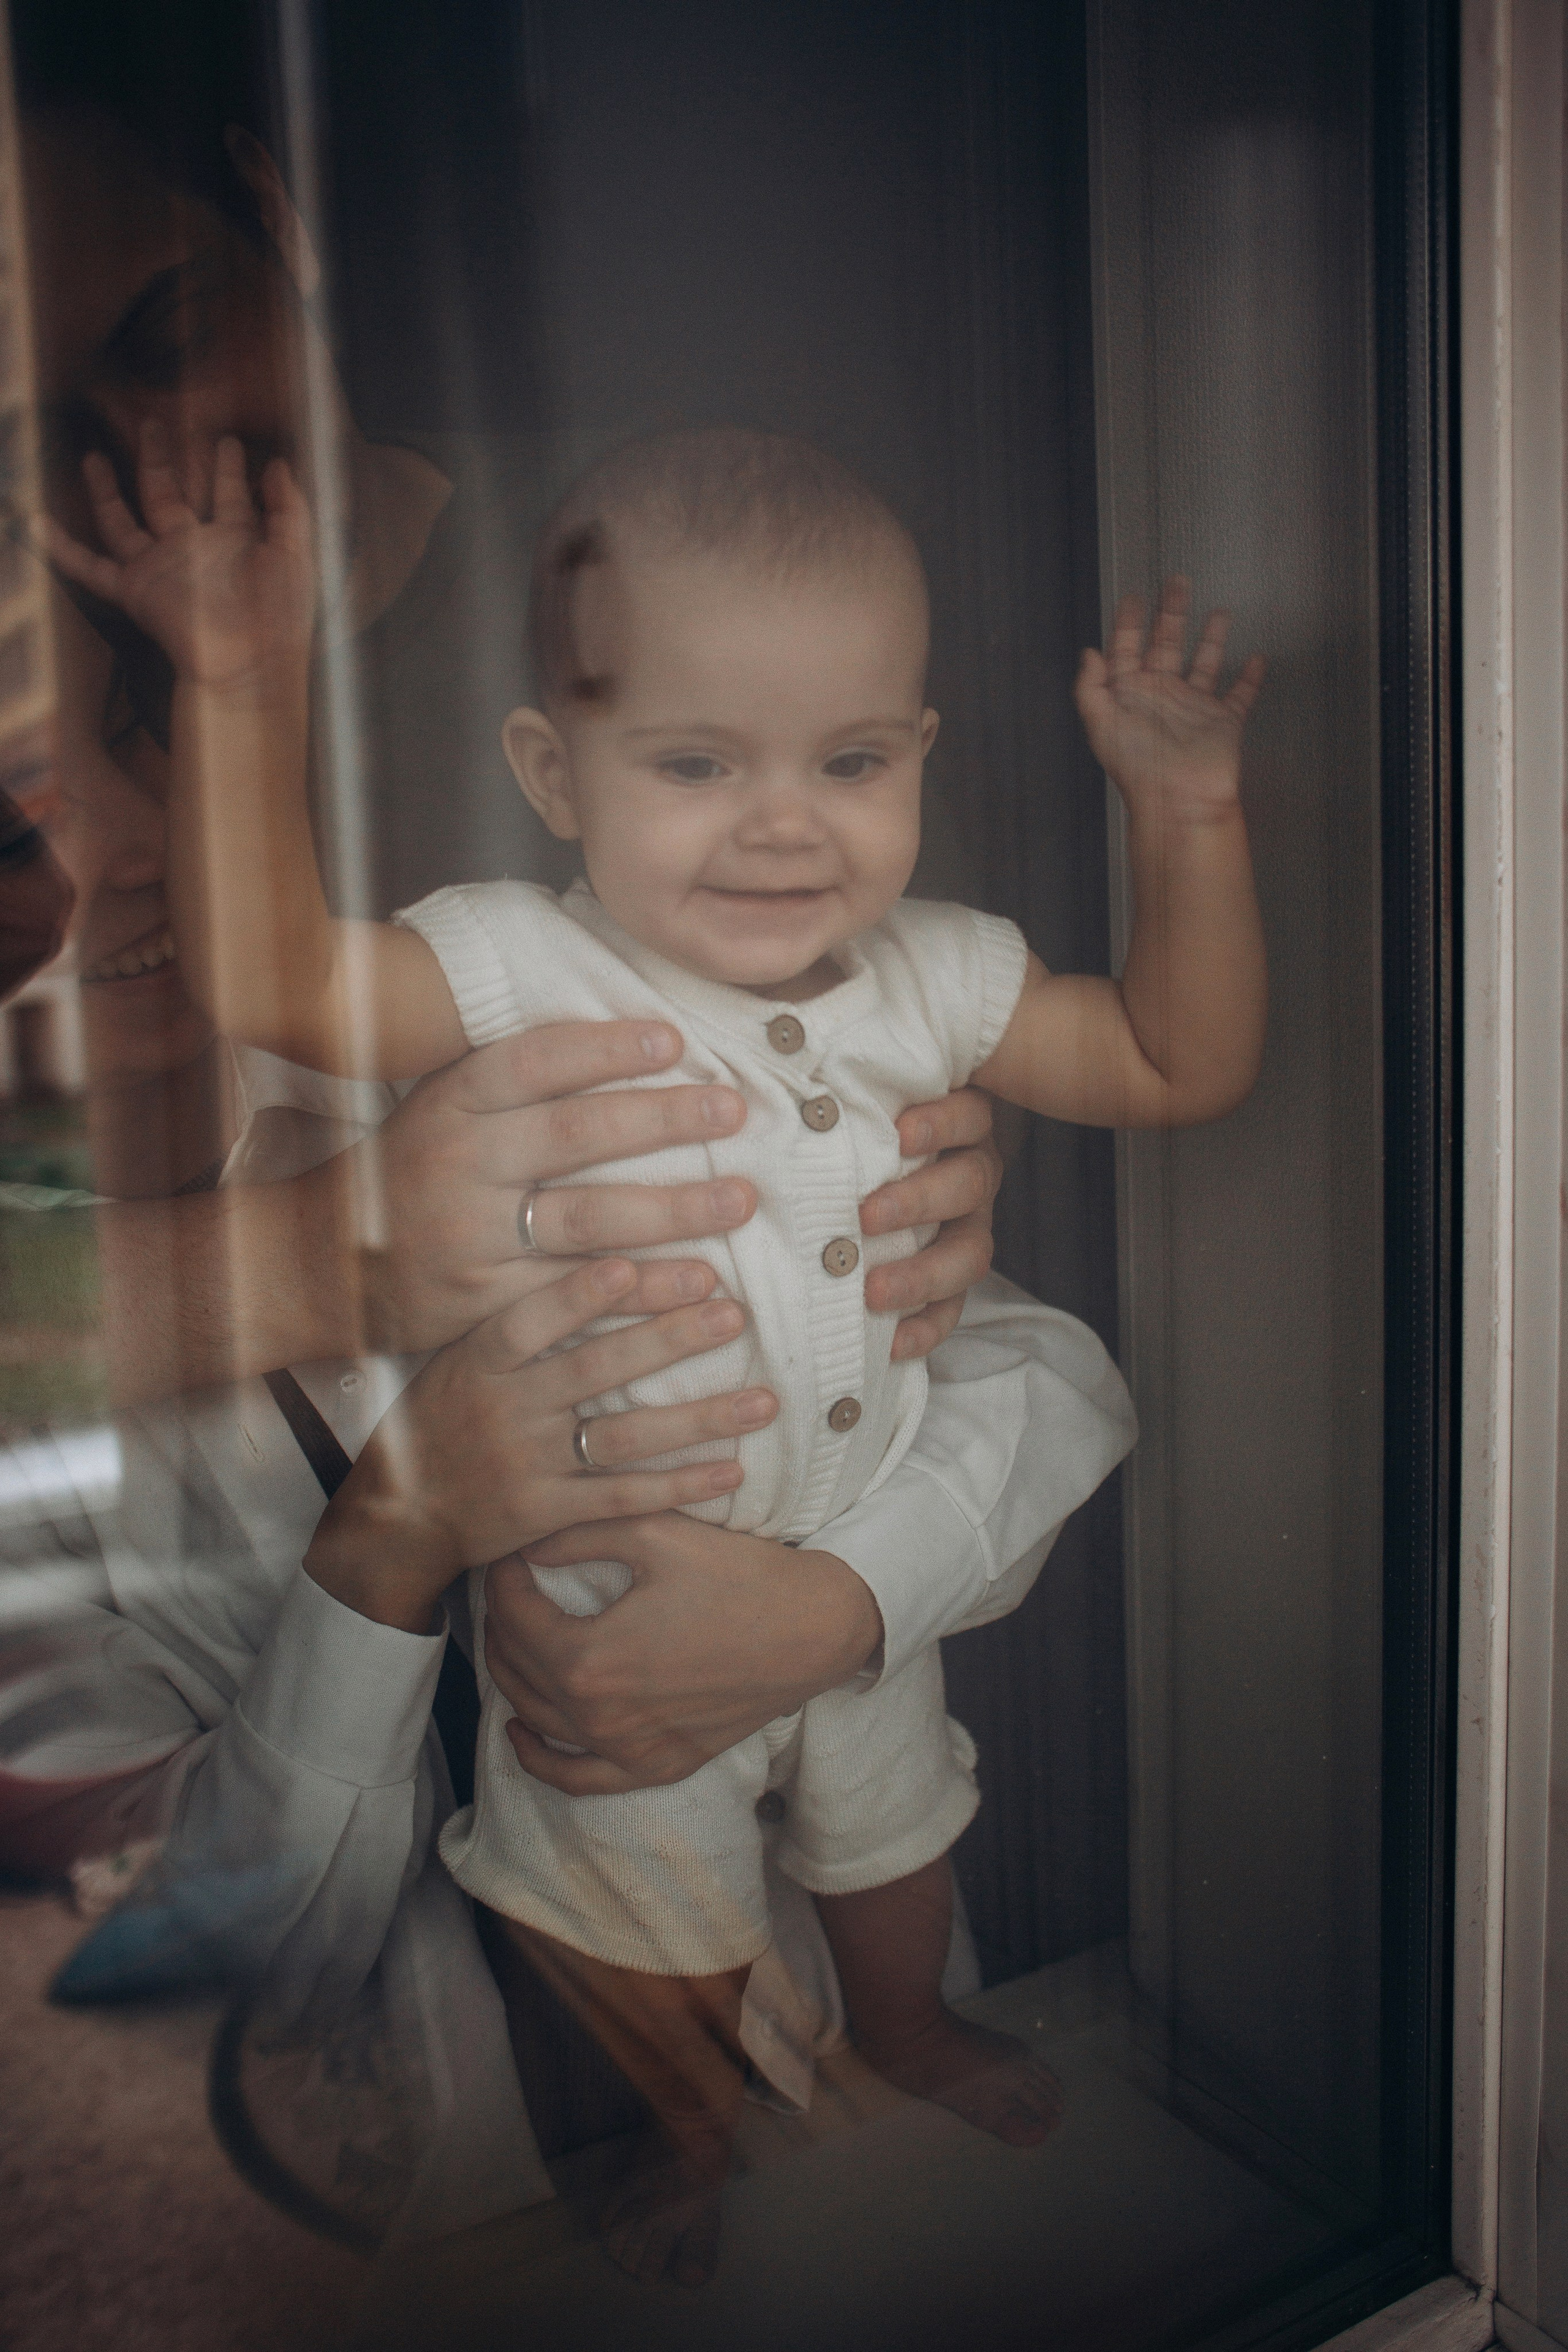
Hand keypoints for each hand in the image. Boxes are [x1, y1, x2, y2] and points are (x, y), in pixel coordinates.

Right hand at [42, 423, 313, 693]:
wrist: (252, 663)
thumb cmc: (281, 617)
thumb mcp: (296, 554)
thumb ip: (289, 508)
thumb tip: (278, 464)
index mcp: (233, 541)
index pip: (227, 495)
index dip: (227, 468)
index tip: (227, 441)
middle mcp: (192, 550)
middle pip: (168, 495)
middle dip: (161, 459)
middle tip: (154, 423)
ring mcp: (160, 568)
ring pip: (123, 521)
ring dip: (107, 490)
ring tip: (94, 457)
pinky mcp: (136, 591)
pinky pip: (91, 569)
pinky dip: (61, 549)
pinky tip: (34, 523)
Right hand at [303, 1263, 778, 1633]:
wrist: (398, 1514)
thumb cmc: (441, 1415)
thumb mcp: (456, 1356)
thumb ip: (514, 1316)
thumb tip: (600, 1253)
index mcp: (479, 1360)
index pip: (529, 1319)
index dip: (578, 1293)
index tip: (633, 1261)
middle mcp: (505, 1409)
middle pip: (595, 1368)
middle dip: (669, 1339)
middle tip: (732, 1313)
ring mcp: (527, 1464)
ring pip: (623, 1437)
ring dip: (699, 1419)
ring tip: (764, 1400)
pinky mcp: (547, 1514)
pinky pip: (623, 1499)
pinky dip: (678, 1486)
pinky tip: (730, 1470)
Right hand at [332, 1016, 758, 1355]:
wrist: (327, 1264)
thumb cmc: (413, 1171)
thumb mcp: (445, 1107)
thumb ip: (514, 1079)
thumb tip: (621, 1037)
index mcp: (453, 1103)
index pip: (536, 1062)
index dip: (606, 1048)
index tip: (674, 1041)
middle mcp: (460, 1164)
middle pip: (575, 1134)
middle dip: (664, 1120)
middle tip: (733, 1111)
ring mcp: (472, 1235)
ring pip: (588, 1217)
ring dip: (674, 1210)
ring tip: (740, 1200)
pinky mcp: (487, 1300)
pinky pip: (578, 1294)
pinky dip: (642, 1291)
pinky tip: (696, 1282)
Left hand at [485, 1514, 884, 1790]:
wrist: (812, 1629)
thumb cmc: (737, 1576)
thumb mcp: (654, 1533)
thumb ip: (578, 1534)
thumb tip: (525, 1543)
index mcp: (589, 1659)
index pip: (514, 1615)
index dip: (503, 1578)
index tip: (510, 1552)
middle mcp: (598, 1717)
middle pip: (517, 1667)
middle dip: (503, 1620)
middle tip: (511, 1585)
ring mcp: (627, 1751)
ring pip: (536, 1719)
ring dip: (513, 1675)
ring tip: (512, 1637)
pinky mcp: (657, 1766)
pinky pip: (578, 1778)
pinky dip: (541, 1759)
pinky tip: (522, 1732)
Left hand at [858, 1086, 1001, 1360]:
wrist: (871, 1185)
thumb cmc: (854, 1134)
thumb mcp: (856, 1107)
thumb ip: (835, 1095)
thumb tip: (780, 1074)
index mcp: (956, 1129)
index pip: (966, 1116)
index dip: (940, 1124)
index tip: (899, 1133)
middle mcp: (970, 1176)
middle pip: (968, 1185)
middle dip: (918, 1202)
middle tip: (866, 1217)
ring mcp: (968, 1230)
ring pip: (969, 1252)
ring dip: (922, 1274)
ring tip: (874, 1291)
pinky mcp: (955, 1280)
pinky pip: (954, 1309)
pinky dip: (927, 1328)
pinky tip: (893, 1343)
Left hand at [1074, 577, 1264, 819]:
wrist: (1178, 800)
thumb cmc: (1138, 768)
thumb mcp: (1101, 724)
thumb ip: (1090, 687)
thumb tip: (1089, 652)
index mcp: (1132, 696)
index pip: (1127, 650)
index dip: (1128, 624)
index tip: (1132, 598)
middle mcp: (1163, 697)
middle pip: (1167, 645)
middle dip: (1171, 614)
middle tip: (1176, 583)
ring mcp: (1194, 708)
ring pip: (1204, 663)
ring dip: (1211, 638)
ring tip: (1219, 612)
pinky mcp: (1223, 722)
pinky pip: (1240, 695)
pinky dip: (1249, 677)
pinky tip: (1255, 659)